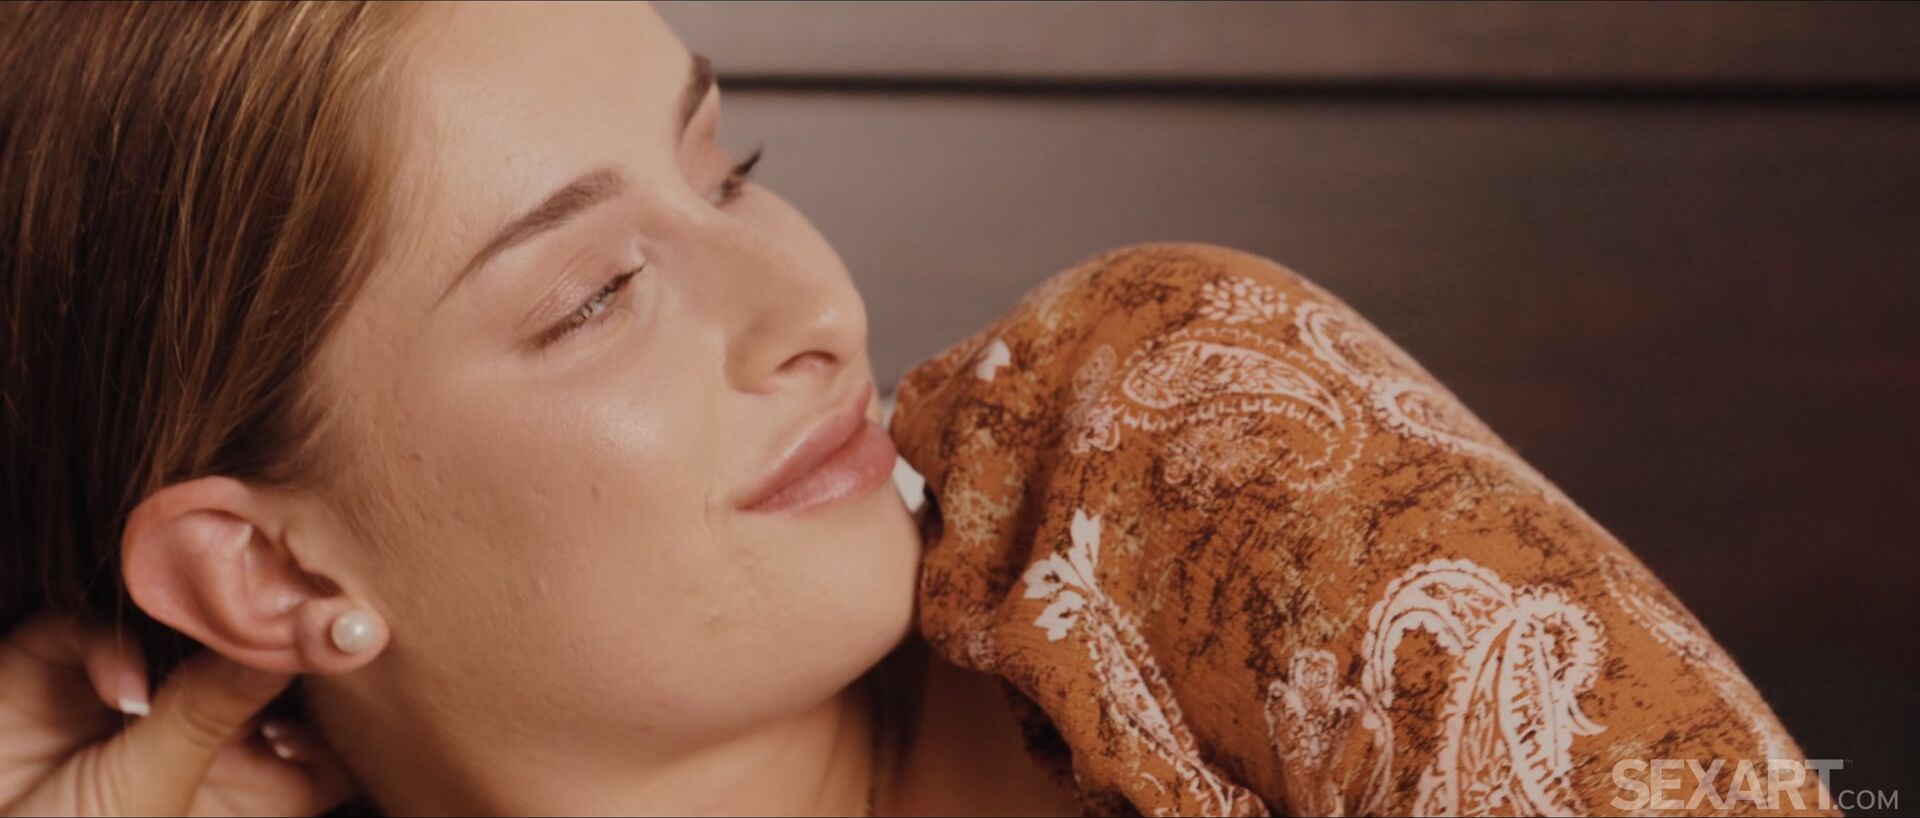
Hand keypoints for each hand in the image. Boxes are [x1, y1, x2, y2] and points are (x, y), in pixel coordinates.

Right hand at [0, 613, 356, 815]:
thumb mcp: (158, 787)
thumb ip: (216, 708)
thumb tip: (301, 638)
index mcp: (247, 777)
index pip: (323, 727)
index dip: (347, 690)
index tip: (363, 637)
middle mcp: (198, 727)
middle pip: (258, 658)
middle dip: (271, 628)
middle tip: (292, 603)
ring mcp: (132, 691)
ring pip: (183, 627)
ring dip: (194, 625)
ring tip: (209, 639)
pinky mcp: (56, 663)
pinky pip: (96, 627)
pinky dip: (110, 647)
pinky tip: (120, 691)